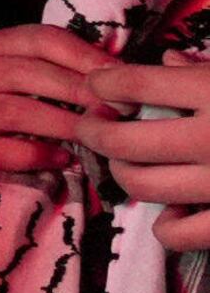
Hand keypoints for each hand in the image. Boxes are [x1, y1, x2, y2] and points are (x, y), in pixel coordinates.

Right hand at [0, 23, 119, 181]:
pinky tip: (65, 158)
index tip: (119, 75)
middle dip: (76, 89)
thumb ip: (66, 65)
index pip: (39, 39)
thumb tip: (118, 68)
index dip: (82, 55)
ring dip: (62, 122)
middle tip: (114, 108)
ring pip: (14, 111)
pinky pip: (5, 151)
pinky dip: (39, 154)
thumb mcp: (35, 76)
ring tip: (94, 133)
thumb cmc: (19, 107)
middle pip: (25, 73)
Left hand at [80, 60, 209, 247]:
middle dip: (94, 130)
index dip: (104, 84)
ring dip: (121, 172)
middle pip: (121, 141)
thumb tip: (166, 58)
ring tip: (127, 161)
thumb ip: (202, 69)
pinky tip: (171, 209)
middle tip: (93, 123)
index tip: (98, 86)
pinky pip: (177, 234)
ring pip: (140, 184)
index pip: (134, 84)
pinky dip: (165, 225)